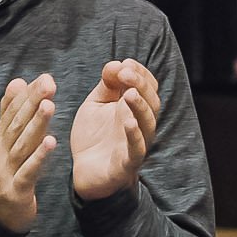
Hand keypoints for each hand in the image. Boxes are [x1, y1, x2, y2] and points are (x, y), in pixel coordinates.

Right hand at [0, 75, 56, 232]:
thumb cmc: (8, 172)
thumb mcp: (6, 142)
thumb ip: (11, 112)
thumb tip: (17, 81)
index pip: (12, 112)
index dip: (27, 95)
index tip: (44, 77)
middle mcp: (0, 152)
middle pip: (16, 124)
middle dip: (32, 102)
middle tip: (48, 83)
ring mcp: (6, 171)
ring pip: (22, 144)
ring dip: (36, 124)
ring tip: (49, 105)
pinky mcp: (15, 190)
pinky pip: (28, 171)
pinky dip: (38, 157)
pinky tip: (51, 142)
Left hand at [71, 58, 160, 201]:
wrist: (84, 173)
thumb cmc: (93, 136)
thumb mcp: (95, 105)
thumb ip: (106, 85)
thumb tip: (115, 63)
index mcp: (135, 108)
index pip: (148, 86)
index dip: (140, 73)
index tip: (124, 63)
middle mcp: (141, 124)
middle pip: (151, 101)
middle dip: (140, 84)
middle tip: (125, 72)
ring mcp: (136, 143)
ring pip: (148, 123)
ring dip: (140, 106)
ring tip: (129, 93)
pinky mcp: (127, 163)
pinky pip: (137, 149)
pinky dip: (135, 135)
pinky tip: (129, 122)